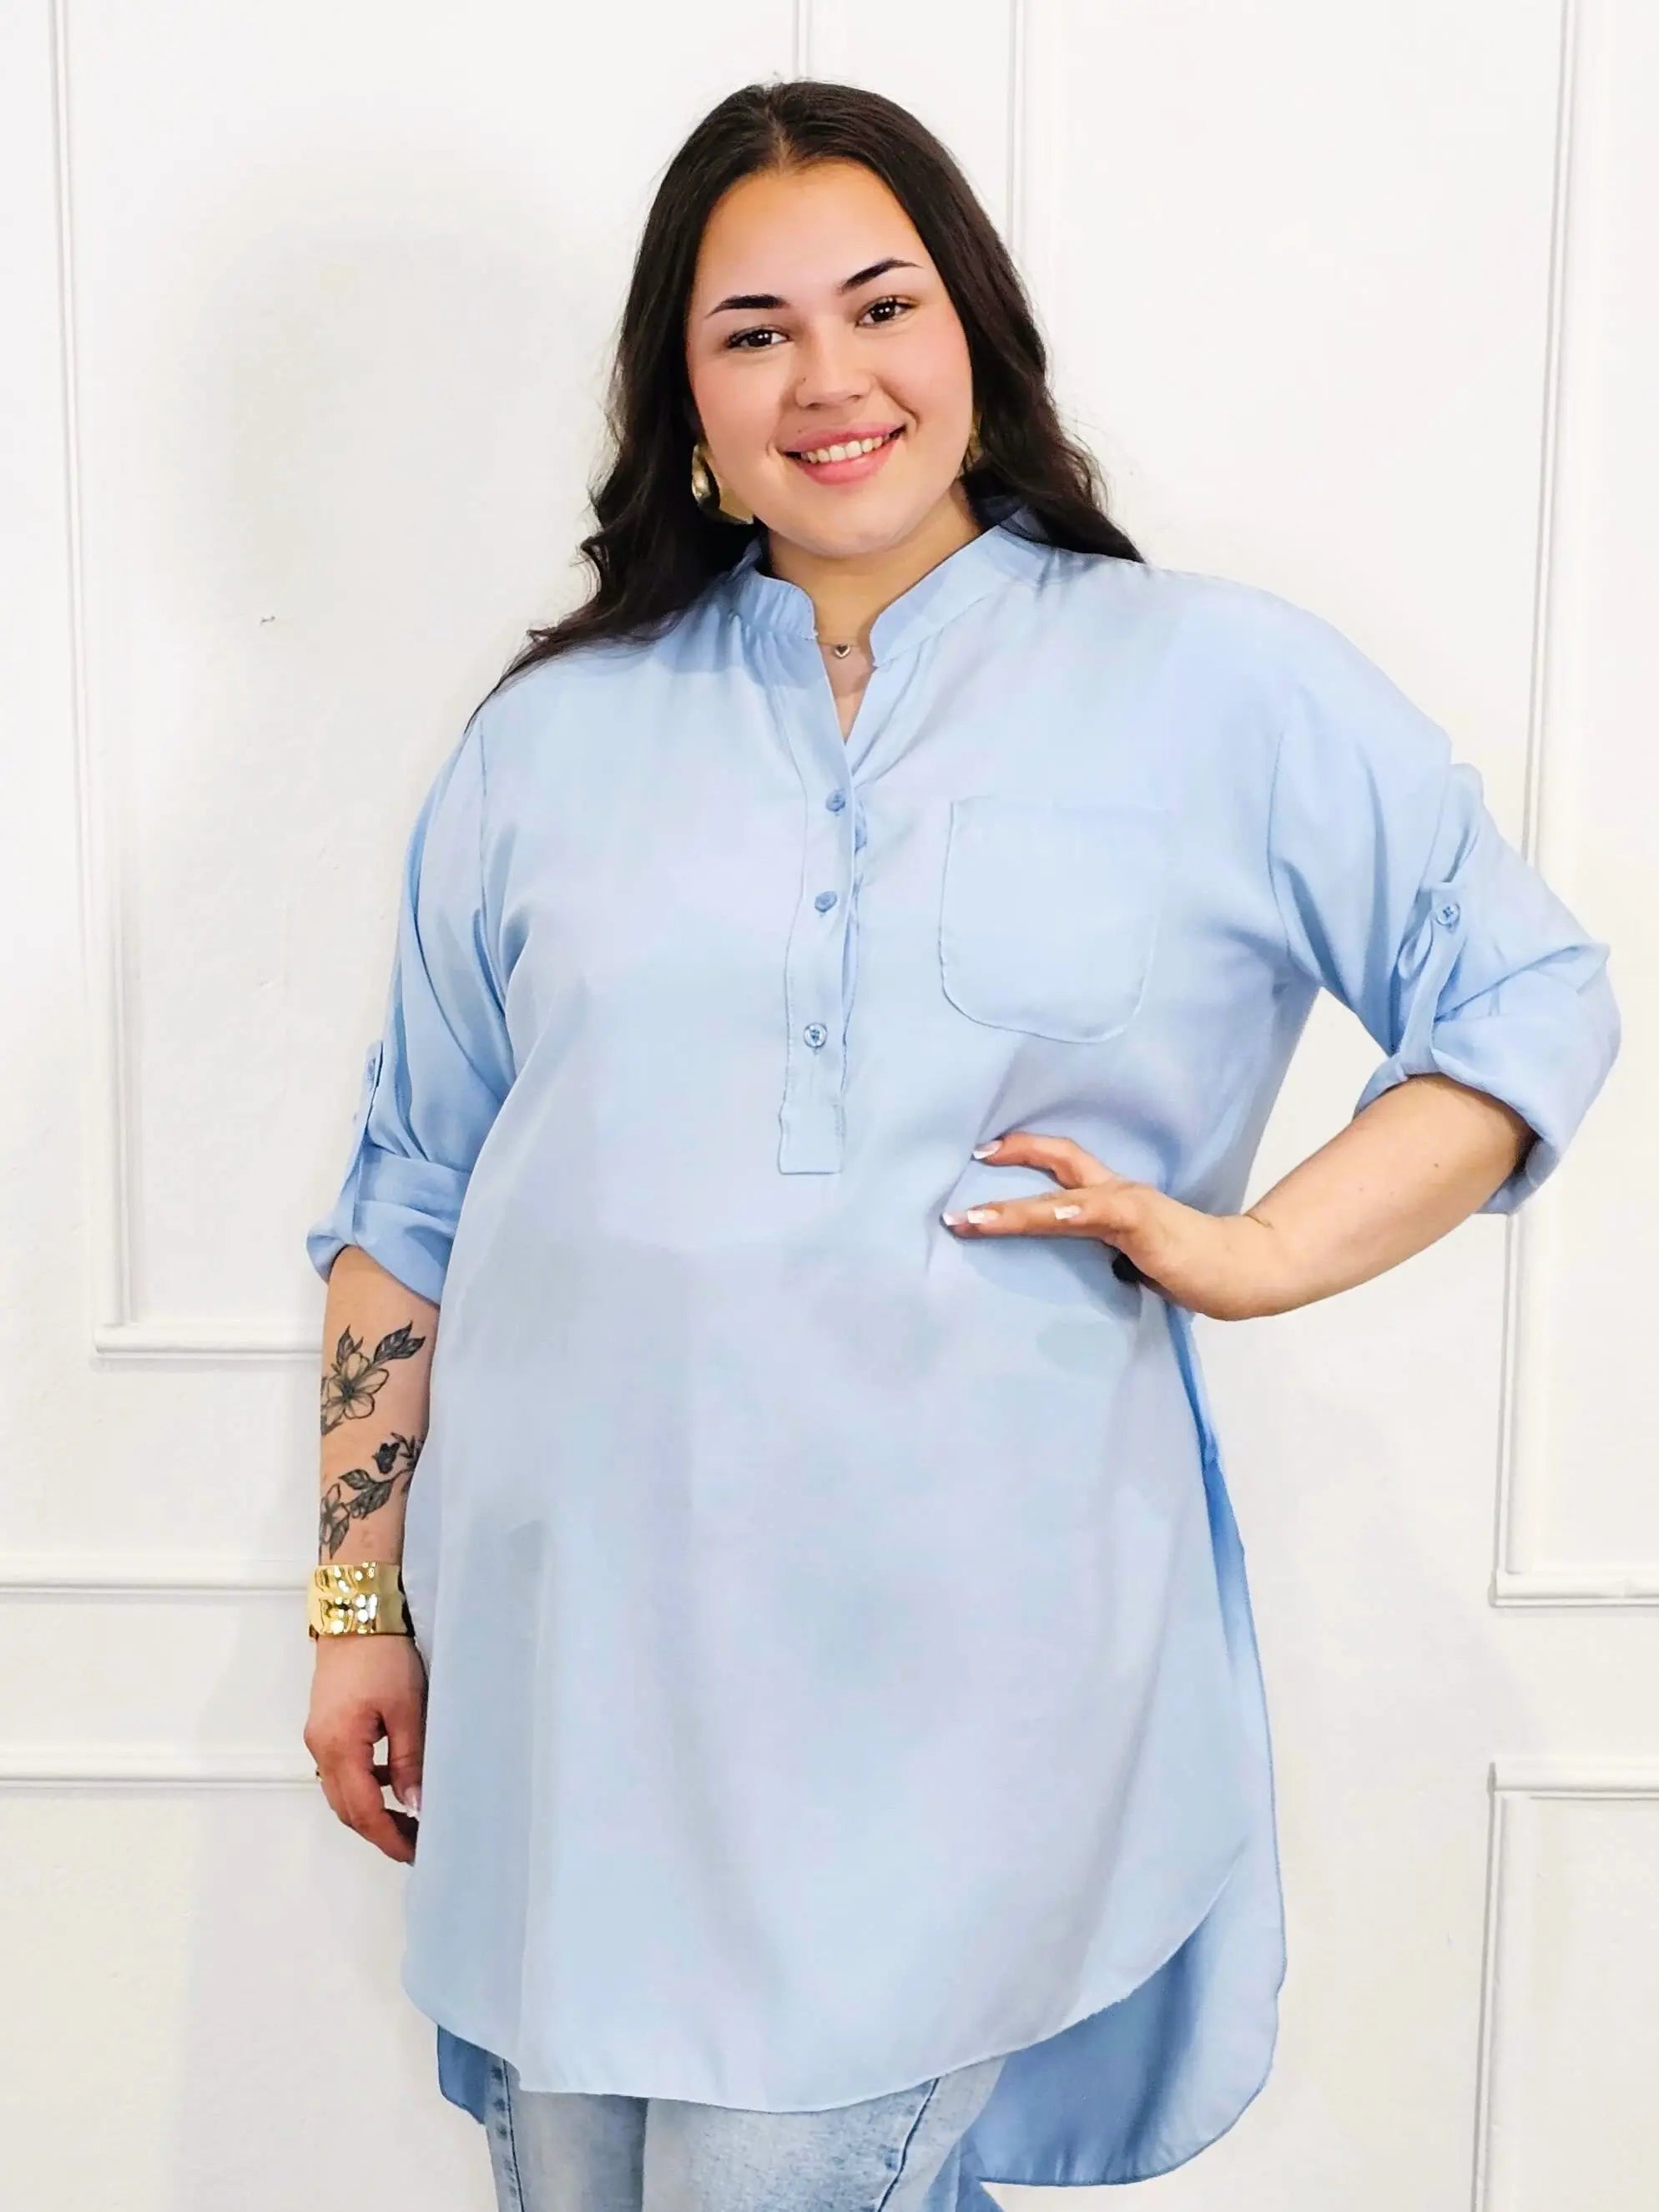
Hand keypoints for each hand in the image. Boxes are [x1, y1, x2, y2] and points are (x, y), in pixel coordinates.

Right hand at [304, 1632, 427, 1863]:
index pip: (362, 1810)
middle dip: (379, 1830)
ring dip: (372, 1809)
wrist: (357, 1612)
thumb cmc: (383, 1654)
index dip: (388, 1837)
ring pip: (342, 1790)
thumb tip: (416, 1805)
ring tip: (410, 1816)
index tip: (415, 1853)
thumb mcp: (406, 1708)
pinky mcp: (326, 1725)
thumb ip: (409, 1760)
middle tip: (416, 1842)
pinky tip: (392, 1776)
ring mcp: (320, 1736)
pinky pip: (343, 1769)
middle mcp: (321, 1747)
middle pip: (346, 1808)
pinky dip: (366, 1783)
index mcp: (338, 1746)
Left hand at [942, 1130, 1291, 1322]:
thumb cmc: (1184, 1262)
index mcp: (1110, 1198)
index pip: (1062, 1164)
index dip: (1023, 1152)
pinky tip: (1051, 1215)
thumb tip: (1058, 1264)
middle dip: (1010, 1157)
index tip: (982, 1155)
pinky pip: (1103, 1213)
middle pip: (1059, 1162)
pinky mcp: (1143, 1224)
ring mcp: (1128, 1205)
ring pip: (1062, 1198)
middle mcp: (1115, 1192)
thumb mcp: (1127, 1254)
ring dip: (1014, 1210)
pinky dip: (1073, 1213)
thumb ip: (1096, 1249)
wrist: (1238, 1270)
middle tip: (966, 1164)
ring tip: (974, 1219)